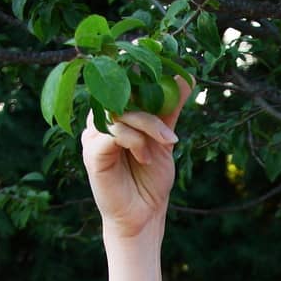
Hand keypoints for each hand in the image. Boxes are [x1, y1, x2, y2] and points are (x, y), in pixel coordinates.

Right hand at [81, 75, 191, 239]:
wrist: (145, 214)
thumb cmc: (151, 179)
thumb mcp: (165, 139)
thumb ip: (171, 109)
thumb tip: (189, 77)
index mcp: (115, 113)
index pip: (122, 79)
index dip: (141, 70)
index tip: (164, 66)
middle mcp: (100, 120)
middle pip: (120, 90)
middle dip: (150, 97)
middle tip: (169, 117)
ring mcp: (93, 135)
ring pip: (118, 110)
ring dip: (147, 123)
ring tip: (165, 143)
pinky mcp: (91, 152)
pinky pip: (112, 132)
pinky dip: (134, 140)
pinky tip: (146, 157)